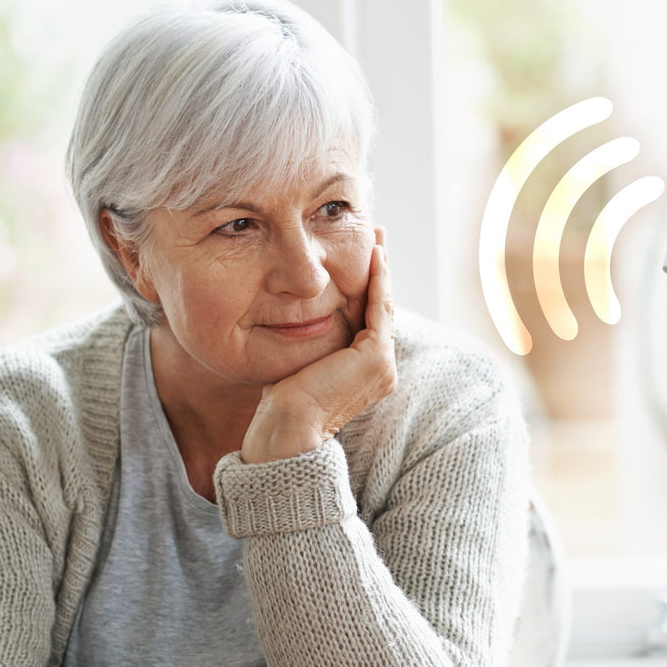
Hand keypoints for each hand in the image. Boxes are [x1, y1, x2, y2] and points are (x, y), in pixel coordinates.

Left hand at [241, 236, 395, 462]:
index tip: (363, 256)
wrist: (287, 429)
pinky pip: (380, 309)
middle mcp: (381, 370)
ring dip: (382, 269)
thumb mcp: (298, 361)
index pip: (369, 319)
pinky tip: (375, 256)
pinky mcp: (375, 358)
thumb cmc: (282, 404)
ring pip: (384, 305)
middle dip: (379, 271)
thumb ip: (307, 340)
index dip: (367, 286)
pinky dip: (379, 280)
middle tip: (377, 237)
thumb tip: (291, 316)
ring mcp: (382, 365)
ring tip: (378, 239)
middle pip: (381, 308)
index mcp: (365, 372)